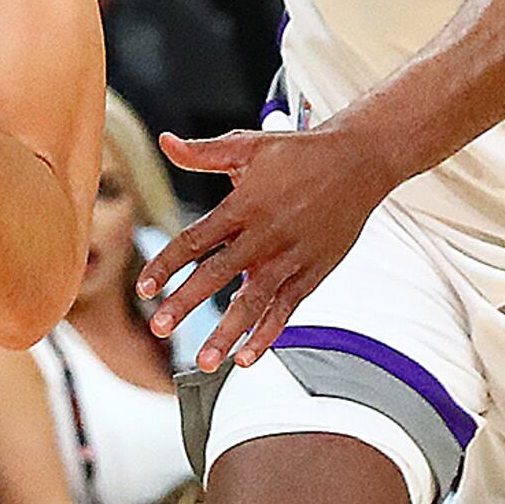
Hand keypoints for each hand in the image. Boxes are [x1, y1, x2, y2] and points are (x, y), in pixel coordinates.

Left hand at [138, 122, 401, 368]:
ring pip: (254, 302)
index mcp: (243, 206)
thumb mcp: (249, 146)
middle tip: (159, 327)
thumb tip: (166, 142)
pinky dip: (268, 335)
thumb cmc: (301, 153)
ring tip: (204, 361)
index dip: (167, 264)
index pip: (195, 240)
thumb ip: (203, 152)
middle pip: (218, 274)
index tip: (144, 287)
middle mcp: (265, 236)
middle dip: (186, 302)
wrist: (360, 161)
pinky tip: (247, 357)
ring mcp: (290, 258)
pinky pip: (287, 309)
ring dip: (228, 333)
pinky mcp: (312, 272)